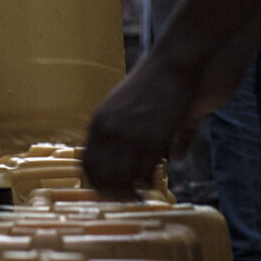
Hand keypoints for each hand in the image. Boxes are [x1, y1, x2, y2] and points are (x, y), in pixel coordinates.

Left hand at [83, 43, 245, 195]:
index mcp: (98, 122)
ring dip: (131, 191)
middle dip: (112, 193)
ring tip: (142, 194)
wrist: (173, 63)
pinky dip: (148, 182)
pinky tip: (155, 181)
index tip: (107, 191)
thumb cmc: (153, 81)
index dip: (95, 183)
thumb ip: (122, 128)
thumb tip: (120, 146)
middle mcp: (108, 131)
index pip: (86, 165)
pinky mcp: (151, 138)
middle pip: (101, 177)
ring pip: (122, 179)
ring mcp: (129, 136)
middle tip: (127, 198)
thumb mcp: (125, 104)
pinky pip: (144, 172)